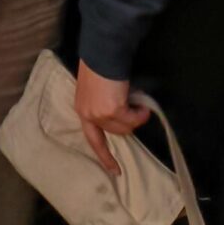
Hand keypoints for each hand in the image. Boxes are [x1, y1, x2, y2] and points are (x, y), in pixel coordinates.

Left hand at [74, 59, 149, 173]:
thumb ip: (100, 103)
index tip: (115, 171)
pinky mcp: (114, 110)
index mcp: (82, 109)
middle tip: (136, 110)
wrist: (103, 53)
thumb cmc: (99, 65)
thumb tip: (118, 113)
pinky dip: (140, 114)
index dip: (104, 156)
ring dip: (135, 117)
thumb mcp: (94, 89)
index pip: (93, 139)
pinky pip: (133, 120)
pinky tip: (142, 105)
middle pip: (115, 132)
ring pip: (126, 128)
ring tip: (138, 104)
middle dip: (128, 123)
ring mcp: (101, 114)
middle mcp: (89, 115)